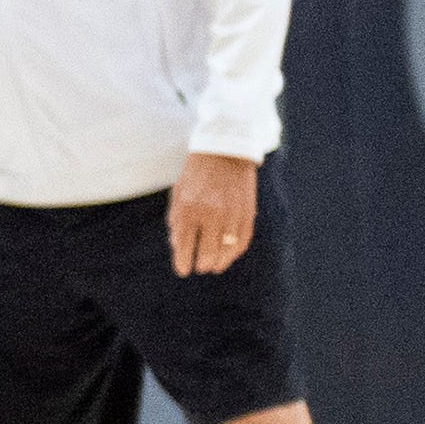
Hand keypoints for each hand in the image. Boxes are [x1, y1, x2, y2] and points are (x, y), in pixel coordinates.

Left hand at [167, 152, 258, 275]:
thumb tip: (178, 247)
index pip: (184, 245)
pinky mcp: (247, 212)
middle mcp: (211, 213)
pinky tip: (229, 256)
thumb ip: (177, 220)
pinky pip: (243, 240)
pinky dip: (236, 252)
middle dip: (202, 265)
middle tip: (200, 268)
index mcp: (189, 208)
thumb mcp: (178, 194)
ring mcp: (231, 214)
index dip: (183, 262)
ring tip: (214, 267)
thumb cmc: (196, 174)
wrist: (225, 152)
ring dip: (220, 262)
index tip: (182, 271)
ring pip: (227, 251)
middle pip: (207, 253)